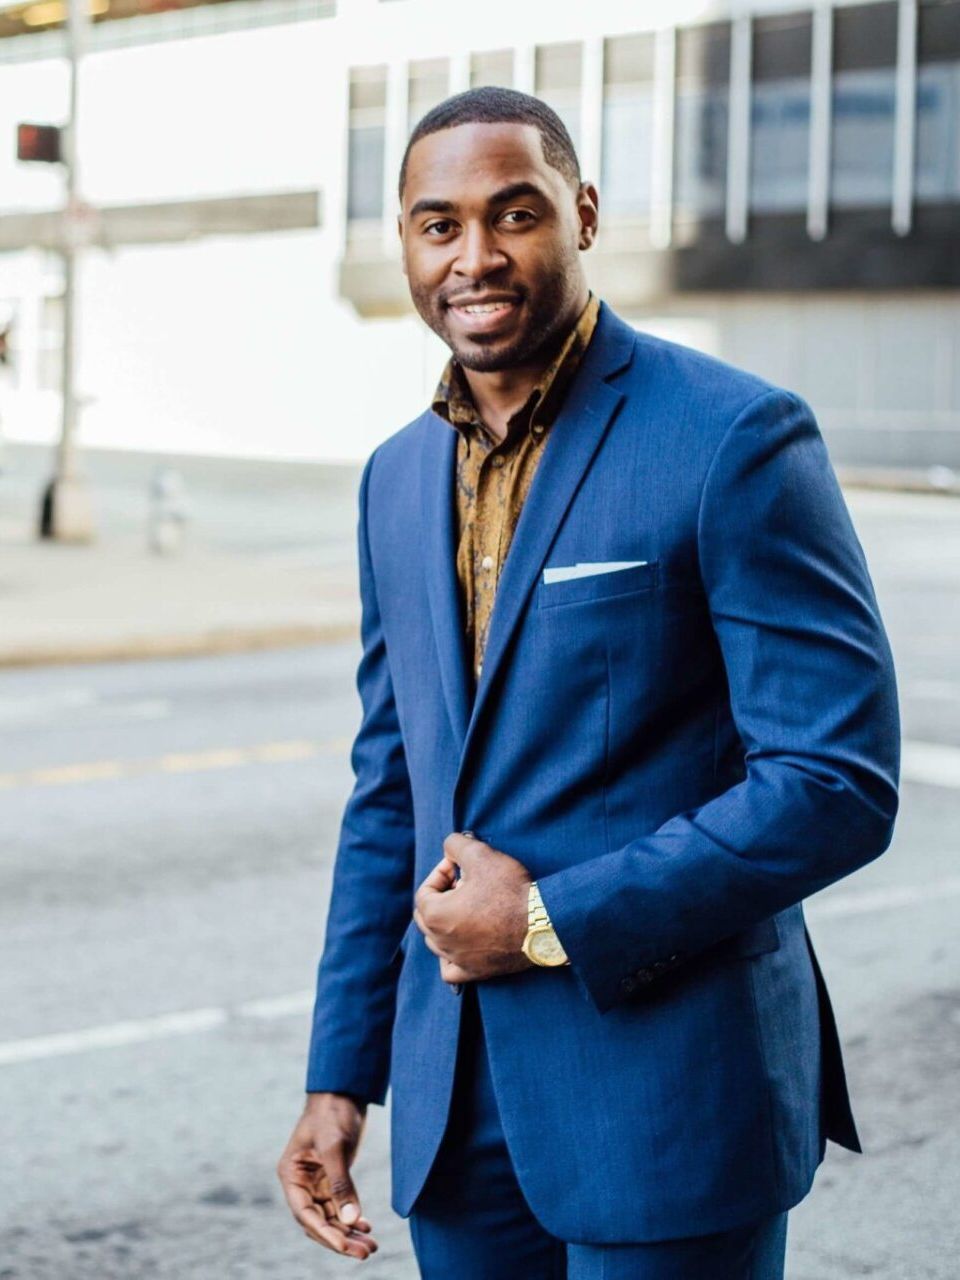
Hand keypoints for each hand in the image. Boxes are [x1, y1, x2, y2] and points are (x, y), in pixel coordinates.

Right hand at [277, 1092, 376, 1260]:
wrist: (344, 1090)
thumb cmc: (333, 1113)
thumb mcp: (336, 1147)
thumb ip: (342, 1184)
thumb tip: (352, 1220)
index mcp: (291, 1174)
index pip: (306, 1214)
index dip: (326, 1234)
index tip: (347, 1247)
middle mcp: (301, 1182)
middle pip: (318, 1221)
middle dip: (341, 1239)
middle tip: (366, 1252)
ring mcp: (316, 1182)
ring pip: (330, 1217)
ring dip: (349, 1232)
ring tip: (371, 1246)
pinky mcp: (331, 1178)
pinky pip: (339, 1206)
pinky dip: (352, 1217)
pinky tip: (367, 1227)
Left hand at [414, 832, 531, 983]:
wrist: (543, 924)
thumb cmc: (510, 890)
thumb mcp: (481, 855)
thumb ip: (456, 844)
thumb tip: (449, 848)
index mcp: (435, 915)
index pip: (425, 891)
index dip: (440, 874)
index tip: (459, 867)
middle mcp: (441, 942)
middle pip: (426, 916)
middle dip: (442, 897)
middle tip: (465, 884)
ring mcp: (458, 959)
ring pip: (436, 941)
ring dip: (447, 922)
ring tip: (470, 908)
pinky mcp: (476, 972)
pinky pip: (450, 969)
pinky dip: (450, 957)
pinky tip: (462, 944)